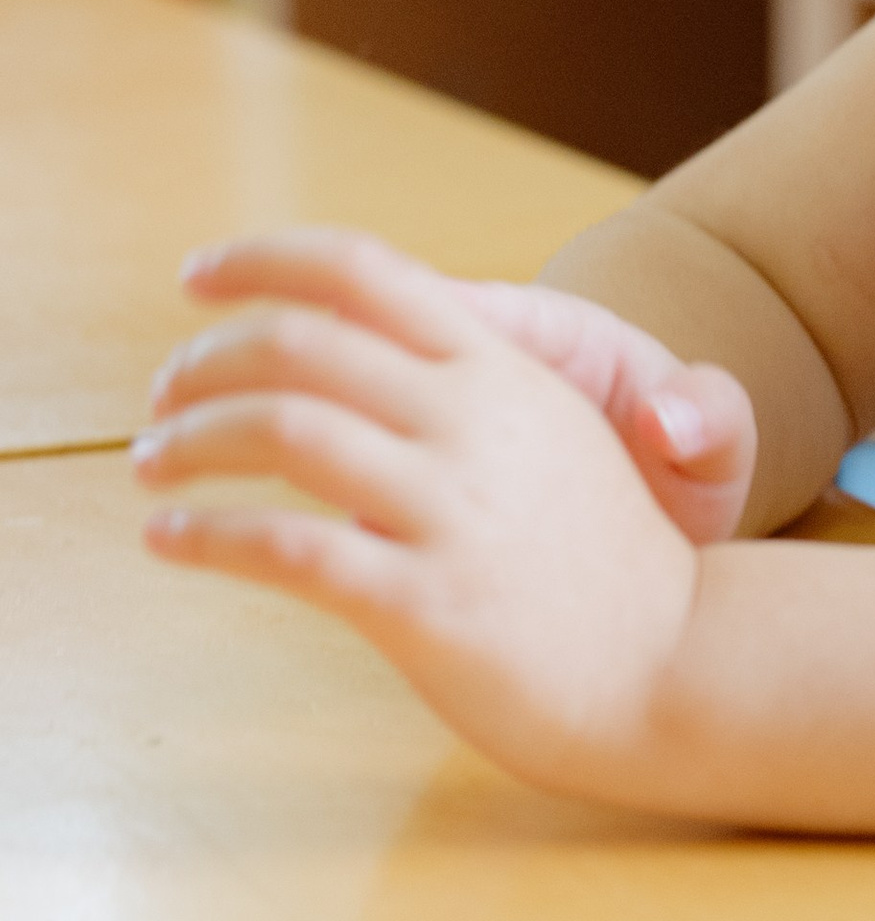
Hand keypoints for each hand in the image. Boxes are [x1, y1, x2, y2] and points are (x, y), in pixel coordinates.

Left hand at [136, 228, 705, 798]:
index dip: (265, 260)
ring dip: (191, 441)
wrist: (679, 661)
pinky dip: (212, 536)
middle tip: (163, 396)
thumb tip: (349, 349)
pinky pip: (291, 551)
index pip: (363, 270)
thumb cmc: (602, 556)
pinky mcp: (428, 603)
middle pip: (303, 343)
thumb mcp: (549, 430)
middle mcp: (473, 419)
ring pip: (284, 431)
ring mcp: (451, 510)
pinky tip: (174, 542)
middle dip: (207, 359)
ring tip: (149, 466)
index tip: (198, 275)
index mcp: (501, 366)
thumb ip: (460, 387)